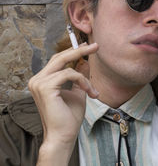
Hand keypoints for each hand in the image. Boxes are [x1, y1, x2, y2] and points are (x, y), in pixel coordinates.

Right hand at [28, 43, 98, 164]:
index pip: (58, 60)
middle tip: (96, 46)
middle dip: (79, 50)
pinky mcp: (45, 87)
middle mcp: (37, 80)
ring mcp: (39, 83)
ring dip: (84, 77)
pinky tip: (88, 91)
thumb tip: (85, 61)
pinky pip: (69, 74)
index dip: (73, 51)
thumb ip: (80, 77)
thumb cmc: (69, 117)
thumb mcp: (78, 92)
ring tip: (93, 91)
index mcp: (43, 80)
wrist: (64, 135)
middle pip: (60, 57)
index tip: (88, 46)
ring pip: (66, 66)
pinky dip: (82, 81)